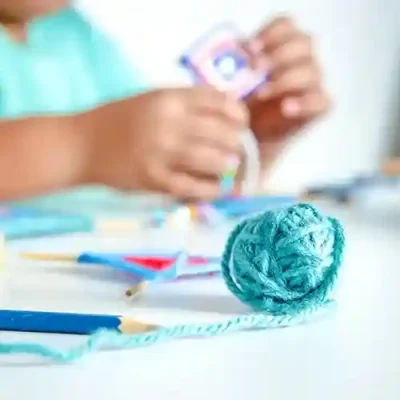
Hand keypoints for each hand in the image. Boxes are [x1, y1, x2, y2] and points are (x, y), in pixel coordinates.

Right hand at [81, 87, 247, 200]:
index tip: (242, 123)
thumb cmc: (119, 119)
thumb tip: (224, 117)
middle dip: (237, 142)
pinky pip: (191, 186)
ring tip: (231, 166)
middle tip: (239, 150)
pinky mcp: (153, 179)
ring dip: (228, 165)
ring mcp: (161, 152)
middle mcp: (168, 123)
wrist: (82, 144)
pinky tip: (218, 189)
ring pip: (211, 159)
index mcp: (169, 98)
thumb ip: (185, 105)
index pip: (218, 101)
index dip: (238, 114)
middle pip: (221, 132)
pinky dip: (210, 189)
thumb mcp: (152, 100)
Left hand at [244, 17, 330, 144]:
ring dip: (284, 80)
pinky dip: (304, 103)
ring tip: (261, 94)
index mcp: (282, 45)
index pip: (286, 25)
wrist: (252, 136)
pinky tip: (285, 108)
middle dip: (278, 54)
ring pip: (311, 71)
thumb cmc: (245, 102)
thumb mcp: (236, 82)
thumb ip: (238, 66)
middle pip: (303, 43)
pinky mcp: (319, 106)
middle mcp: (302, 60)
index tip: (249, 49)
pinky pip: (322, 100)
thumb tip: (234, 54)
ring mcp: (313, 82)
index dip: (269, 33)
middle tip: (255, 68)